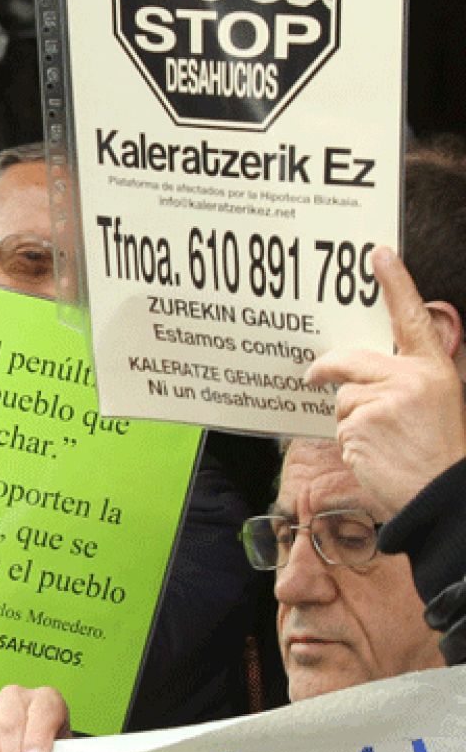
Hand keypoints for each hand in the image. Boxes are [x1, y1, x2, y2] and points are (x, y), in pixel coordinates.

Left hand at [305, 246, 465, 518]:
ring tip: (382, 442)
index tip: (379, 254)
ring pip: (341, 398)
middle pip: (349, 361)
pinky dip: (349, 442)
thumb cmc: (437, 455)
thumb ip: (404, 382)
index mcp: (434, 369)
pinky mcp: (362, 423)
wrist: (441, 497)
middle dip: (326, 369)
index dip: (396, 284)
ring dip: (349, 420)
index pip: (412, 319)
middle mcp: (410, 378)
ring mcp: (384, 400)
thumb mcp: (435, 406)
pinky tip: (375, 456)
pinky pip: (338, 426)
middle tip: (311, 375)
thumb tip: (357, 371)